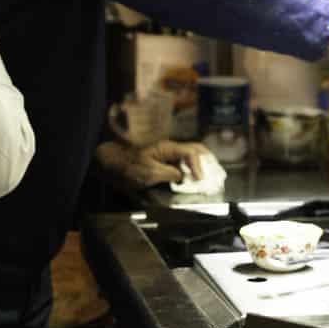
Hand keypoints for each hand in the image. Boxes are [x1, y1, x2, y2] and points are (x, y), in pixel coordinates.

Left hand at [95, 140, 209, 188]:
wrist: (112, 165)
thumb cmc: (128, 167)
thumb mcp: (149, 173)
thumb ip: (169, 174)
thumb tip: (183, 177)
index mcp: (167, 148)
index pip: (191, 152)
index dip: (198, 166)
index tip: (200, 180)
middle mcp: (170, 149)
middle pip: (196, 149)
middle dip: (208, 161)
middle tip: (216, 174)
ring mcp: (167, 155)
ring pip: (191, 155)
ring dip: (202, 164)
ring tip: (211, 176)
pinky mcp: (164, 162)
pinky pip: (183, 163)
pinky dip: (193, 169)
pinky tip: (196, 179)